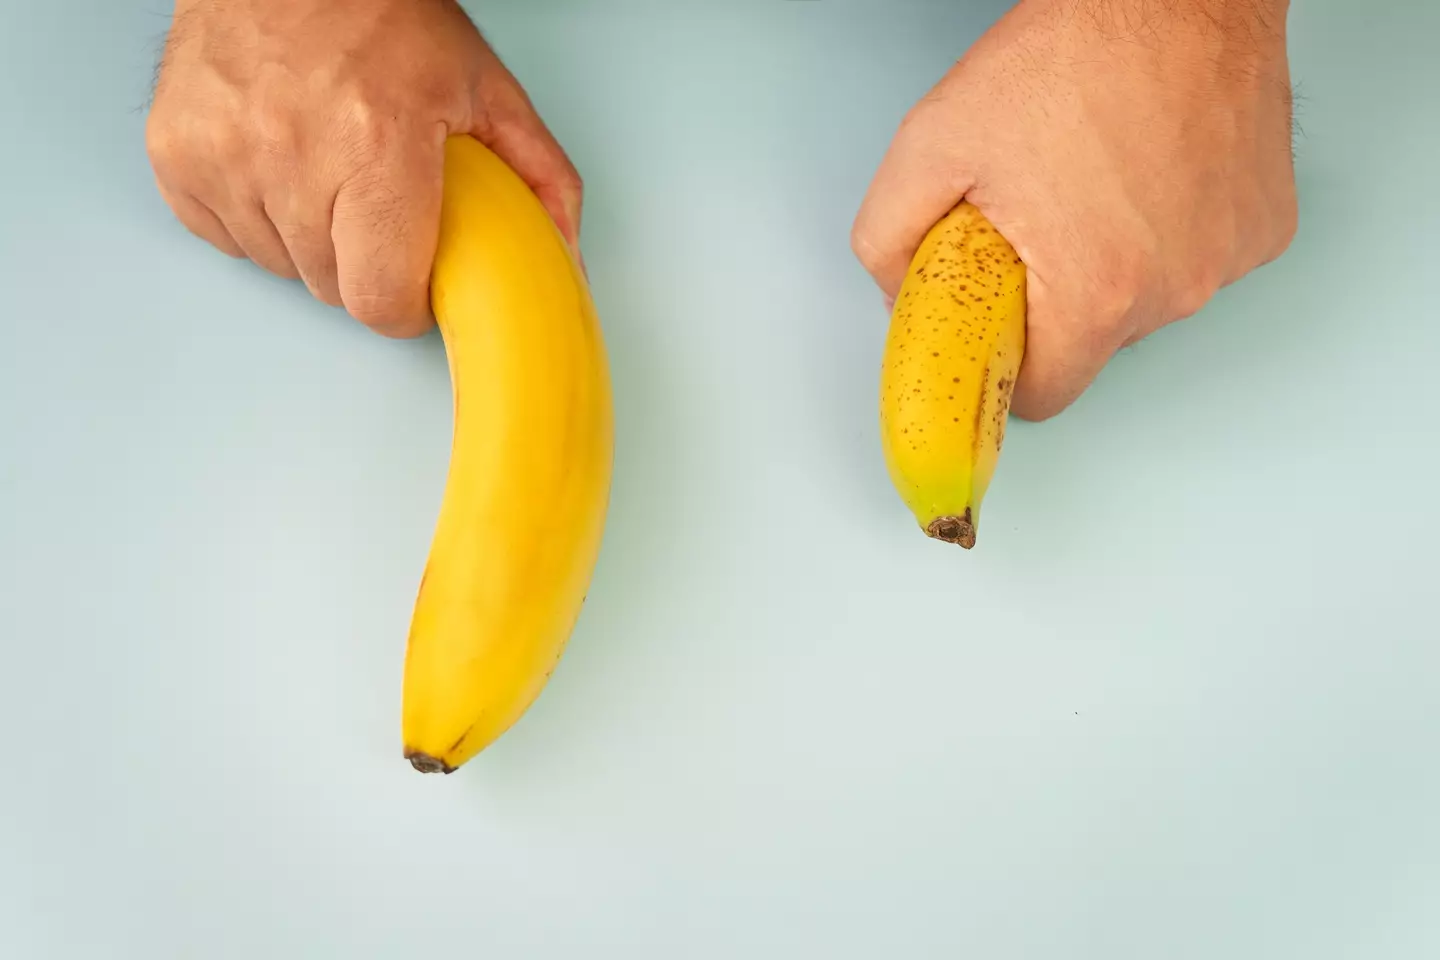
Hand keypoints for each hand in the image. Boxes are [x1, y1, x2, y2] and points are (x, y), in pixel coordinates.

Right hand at [145, 0, 581, 337]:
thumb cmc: (386, 15)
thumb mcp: (487, 93)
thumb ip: (540, 183)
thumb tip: (564, 261)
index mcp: (378, 146)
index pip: (380, 300)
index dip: (405, 302)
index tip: (414, 281)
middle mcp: (291, 154)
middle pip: (333, 288)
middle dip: (364, 262)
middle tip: (377, 198)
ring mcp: (222, 155)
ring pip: (281, 267)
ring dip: (310, 240)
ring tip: (328, 167)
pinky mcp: (174, 153)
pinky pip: (224, 237)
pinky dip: (255, 216)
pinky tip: (280, 162)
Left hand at [851, 0, 1297, 419]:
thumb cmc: (1072, 53)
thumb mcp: (932, 144)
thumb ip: (889, 239)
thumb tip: (897, 293)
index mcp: (1094, 291)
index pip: (1043, 395)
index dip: (1006, 366)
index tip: (994, 329)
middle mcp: (1174, 290)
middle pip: (1092, 346)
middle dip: (1054, 303)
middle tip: (1035, 225)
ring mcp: (1227, 260)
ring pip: (1146, 301)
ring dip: (1112, 263)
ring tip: (1092, 182)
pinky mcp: (1264, 227)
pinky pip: (1197, 258)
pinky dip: (1167, 230)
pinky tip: (1149, 170)